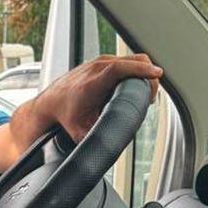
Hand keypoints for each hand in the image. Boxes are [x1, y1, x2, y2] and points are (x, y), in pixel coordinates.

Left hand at [39, 54, 161, 141]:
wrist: (50, 102)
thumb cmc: (65, 116)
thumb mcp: (81, 132)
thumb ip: (97, 139)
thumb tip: (111, 149)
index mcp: (92, 84)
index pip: (119, 69)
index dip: (140, 71)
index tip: (156, 74)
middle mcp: (95, 68)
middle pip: (132, 60)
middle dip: (148, 75)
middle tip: (150, 97)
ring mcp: (98, 62)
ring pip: (131, 59)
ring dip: (143, 72)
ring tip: (144, 92)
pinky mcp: (102, 61)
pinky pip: (125, 60)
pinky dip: (136, 69)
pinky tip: (136, 83)